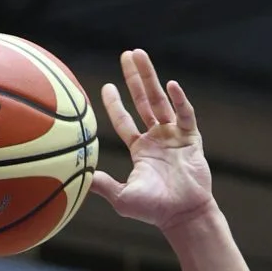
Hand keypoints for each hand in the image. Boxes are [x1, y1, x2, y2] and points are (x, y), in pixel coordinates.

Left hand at [93, 51, 214, 235]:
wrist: (184, 216)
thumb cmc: (155, 211)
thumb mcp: (123, 199)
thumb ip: (103, 186)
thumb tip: (79, 177)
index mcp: (141, 150)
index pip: (125, 121)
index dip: (115, 104)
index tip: (107, 86)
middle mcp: (157, 138)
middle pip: (144, 101)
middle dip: (135, 78)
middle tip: (127, 55)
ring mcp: (175, 136)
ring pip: (161, 100)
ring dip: (151, 78)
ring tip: (140, 55)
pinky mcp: (192, 139)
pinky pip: (186, 114)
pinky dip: (180, 100)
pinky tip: (171, 85)